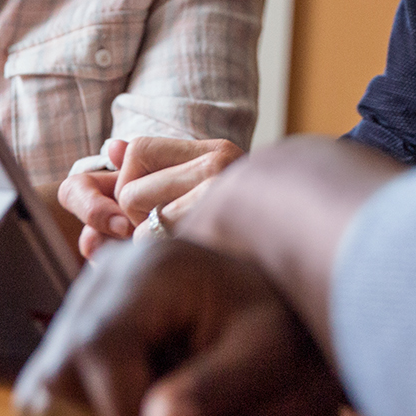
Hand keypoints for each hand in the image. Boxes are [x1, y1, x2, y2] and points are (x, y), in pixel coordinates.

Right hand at [12, 236, 342, 415]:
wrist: (285, 314)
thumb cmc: (284, 334)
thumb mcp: (265, 362)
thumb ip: (213, 393)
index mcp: (153, 269)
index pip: (97, 348)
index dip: (125, 408)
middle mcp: (108, 273)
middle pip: (58, 369)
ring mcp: (88, 298)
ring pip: (45, 383)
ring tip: (156, 408)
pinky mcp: (82, 325)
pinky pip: (52, 384)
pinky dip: (86, 411)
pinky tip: (138, 401)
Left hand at [58, 135, 244, 258]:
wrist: (303, 245)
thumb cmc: (242, 224)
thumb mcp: (202, 185)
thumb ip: (154, 165)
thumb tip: (112, 149)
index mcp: (217, 151)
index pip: (137, 150)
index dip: (132, 180)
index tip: (152, 201)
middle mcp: (221, 169)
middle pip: (129, 193)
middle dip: (138, 219)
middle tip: (172, 232)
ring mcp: (221, 205)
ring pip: (139, 230)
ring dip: (151, 247)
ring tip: (184, 249)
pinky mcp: (215, 242)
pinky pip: (157, 256)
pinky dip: (163, 266)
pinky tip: (190, 265)